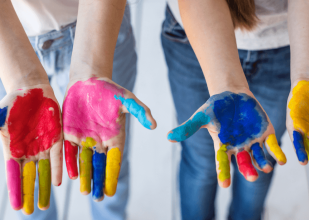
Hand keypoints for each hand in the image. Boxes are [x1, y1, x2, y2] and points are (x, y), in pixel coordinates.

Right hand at [0, 84, 62, 213]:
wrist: (32, 91)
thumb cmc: (13, 104)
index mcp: (13, 150)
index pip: (15, 175)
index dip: (16, 190)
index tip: (18, 207)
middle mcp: (29, 151)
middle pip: (31, 177)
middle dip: (32, 194)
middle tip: (34, 211)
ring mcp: (44, 146)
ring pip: (45, 171)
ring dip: (46, 187)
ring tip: (46, 204)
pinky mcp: (57, 138)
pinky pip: (58, 157)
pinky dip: (58, 169)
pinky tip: (59, 182)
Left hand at [63, 77, 155, 200]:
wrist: (88, 81)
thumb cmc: (110, 90)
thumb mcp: (127, 100)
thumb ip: (140, 112)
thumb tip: (154, 125)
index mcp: (115, 137)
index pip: (114, 160)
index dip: (112, 175)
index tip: (111, 190)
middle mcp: (101, 141)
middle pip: (100, 165)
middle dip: (99, 181)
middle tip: (98, 198)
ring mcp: (85, 138)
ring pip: (85, 161)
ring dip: (85, 176)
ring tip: (85, 192)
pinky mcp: (70, 134)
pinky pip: (70, 152)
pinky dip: (70, 163)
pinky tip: (71, 176)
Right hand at [167, 90, 285, 186]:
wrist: (232, 95)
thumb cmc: (215, 107)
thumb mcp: (201, 117)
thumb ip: (188, 128)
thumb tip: (167, 137)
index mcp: (223, 146)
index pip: (222, 162)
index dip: (224, 172)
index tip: (225, 184)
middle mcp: (239, 148)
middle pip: (244, 163)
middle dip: (248, 170)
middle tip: (252, 177)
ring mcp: (253, 142)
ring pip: (259, 157)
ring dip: (263, 163)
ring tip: (267, 168)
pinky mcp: (266, 134)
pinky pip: (272, 146)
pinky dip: (277, 153)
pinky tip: (282, 160)